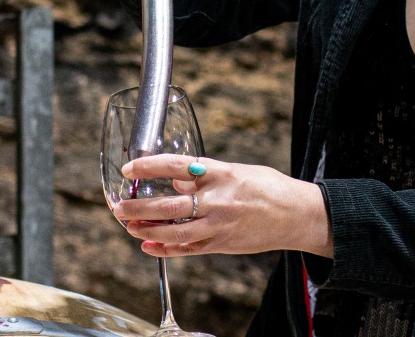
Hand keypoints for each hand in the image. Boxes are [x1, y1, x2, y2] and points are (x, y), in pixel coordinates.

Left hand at [111, 154, 332, 258]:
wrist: (297, 215)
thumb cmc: (269, 188)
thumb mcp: (237, 171)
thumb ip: (205, 175)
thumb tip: (175, 179)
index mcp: (222, 173)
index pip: (177, 166)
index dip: (149, 166)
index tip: (129, 168)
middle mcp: (218, 200)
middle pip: (168, 204)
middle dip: (138, 207)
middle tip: (118, 206)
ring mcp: (219, 225)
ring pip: (173, 231)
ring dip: (146, 230)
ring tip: (129, 226)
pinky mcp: (221, 244)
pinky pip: (187, 249)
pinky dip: (165, 248)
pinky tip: (149, 245)